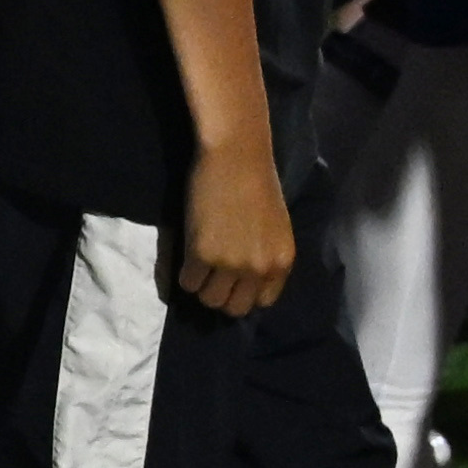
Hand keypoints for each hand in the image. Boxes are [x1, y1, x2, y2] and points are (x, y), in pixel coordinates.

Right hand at [176, 136, 294, 318]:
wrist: (236, 158)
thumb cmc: (257, 185)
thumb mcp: (275, 229)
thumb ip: (265, 257)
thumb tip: (244, 280)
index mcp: (282, 262)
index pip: (262, 302)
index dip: (244, 292)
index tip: (232, 280)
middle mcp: (259, 269)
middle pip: (234, 308)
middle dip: (221, 295)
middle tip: (210, 276)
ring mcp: (230, 265)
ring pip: (209, 299)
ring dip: (201, 286)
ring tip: (198, 265)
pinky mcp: (201, 256)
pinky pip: (187, 283)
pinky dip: (184, 274)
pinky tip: (187, 255)